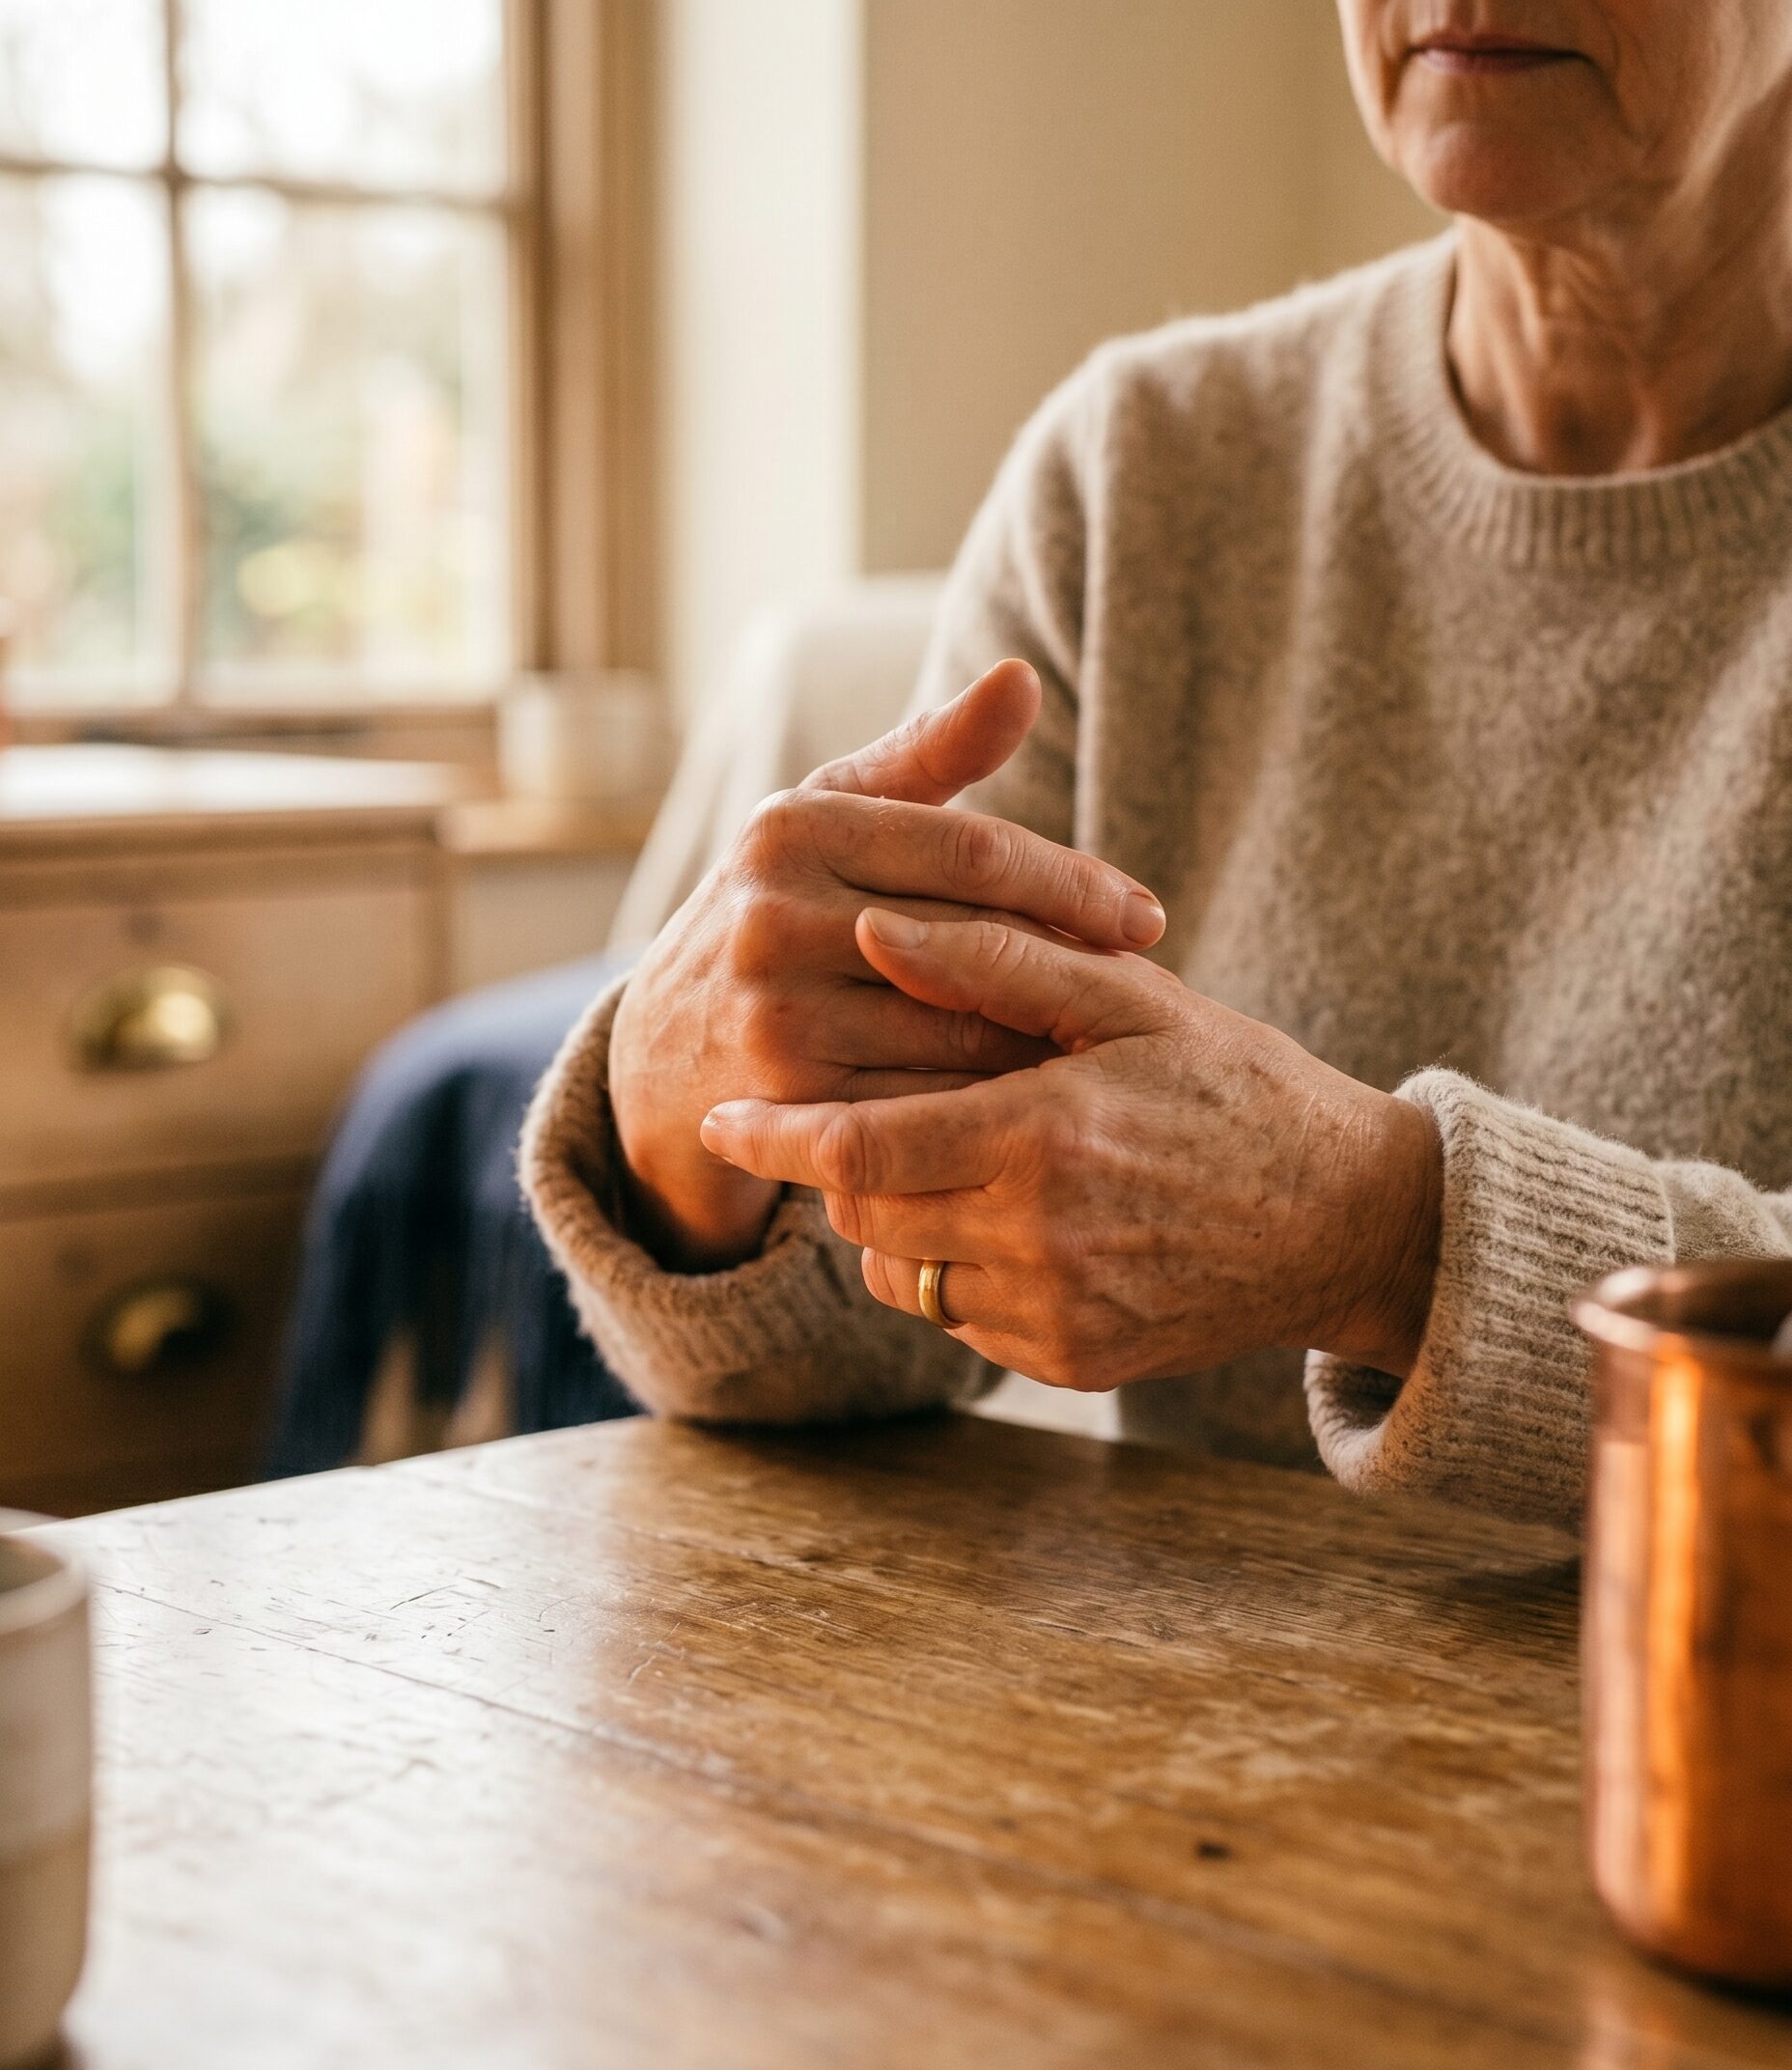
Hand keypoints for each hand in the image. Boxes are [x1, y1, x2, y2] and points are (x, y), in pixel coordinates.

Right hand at [609, 663, 1168, 1269]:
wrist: (660, 1053)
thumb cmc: (779, 913)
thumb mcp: (832, 821)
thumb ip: (930, 755)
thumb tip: (1022, 677)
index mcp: (796, 826)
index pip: (974, 851)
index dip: (1074, 885)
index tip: (1147, 916)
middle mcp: (775, 911)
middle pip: (975, 941)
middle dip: (1073, 966)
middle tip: (1148, 984)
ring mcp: (776, 1008)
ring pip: (958, 1030)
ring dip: (1044, 1042)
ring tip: (1111, 1044)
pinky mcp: (785, 1099)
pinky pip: (925, 1105)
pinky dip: (989, 1108)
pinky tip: (1043, 1106)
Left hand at [700, 910, 1442, 1386]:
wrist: (1344, 1221)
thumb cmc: (1237, 1087)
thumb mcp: (1130, 999)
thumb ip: (995, 962)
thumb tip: (873, 925)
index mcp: (1041, 1135)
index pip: (853, 1149)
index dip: (770, 1136)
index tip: (716, 1118)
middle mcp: (1038, 1239)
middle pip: (861, 1215)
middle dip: (837, 1167)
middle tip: (859, 1118)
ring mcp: (1055, 1313)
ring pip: (900, 1275)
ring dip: (893, 1221)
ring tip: (954, 1161)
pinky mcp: (1069, 1363)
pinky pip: (959, 1320)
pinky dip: (954, 1271)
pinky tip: (1016, 1221)